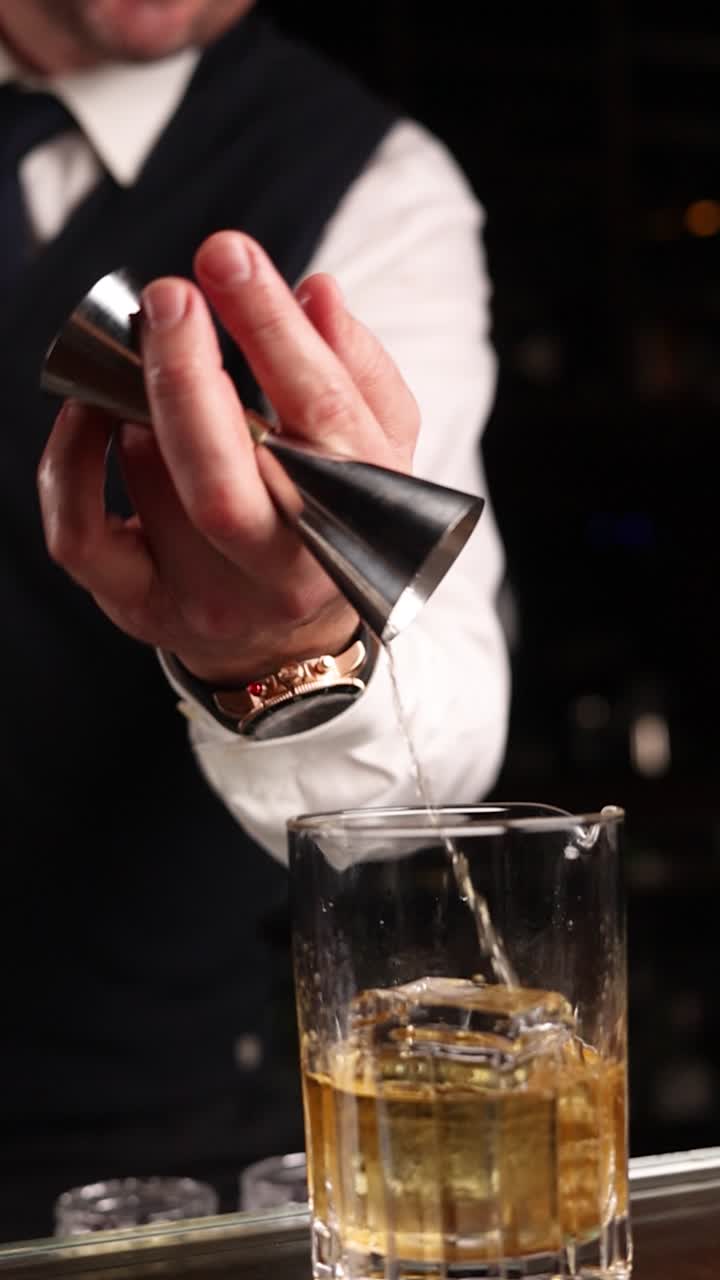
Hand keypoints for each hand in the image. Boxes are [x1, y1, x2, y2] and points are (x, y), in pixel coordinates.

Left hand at [38, 231, 419, 683]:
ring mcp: (209, 595)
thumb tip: (317, 291)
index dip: (271, 328)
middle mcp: (283, 566)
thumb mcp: (377, 446)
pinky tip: (88, 410)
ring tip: (162, 372)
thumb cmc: (331, 516)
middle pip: (221, 478)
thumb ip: (358, 369)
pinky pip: (79, 534)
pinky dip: (68, 461)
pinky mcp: (142, 607)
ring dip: (144, 407)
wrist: (291, 635)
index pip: (318, 410)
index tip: (229, 256)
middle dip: (184, 376)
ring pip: (151, 484)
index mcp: (355, 512)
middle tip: (169, 297)